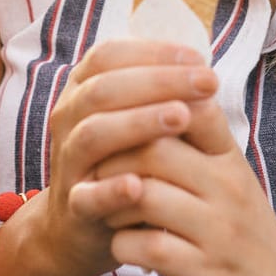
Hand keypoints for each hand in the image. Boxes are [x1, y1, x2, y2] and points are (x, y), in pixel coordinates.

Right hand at [24, 39, 218, 275]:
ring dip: (139, 122)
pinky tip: (139, 184)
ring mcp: (68, 161)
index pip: (109, 56)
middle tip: (208, 81)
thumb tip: (204, 71)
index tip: (198, 58)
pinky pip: (87, 195)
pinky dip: (111, 190)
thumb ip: (159, 95)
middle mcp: (69, 118)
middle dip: (159, 81)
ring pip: (93, 133)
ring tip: (183, 117)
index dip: (152, 52)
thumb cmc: (124, 158)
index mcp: (82, 89)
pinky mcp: (73, 206)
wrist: (82, 223)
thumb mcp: (136, 119)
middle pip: (104, 89)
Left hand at [67, 97, 275, 275]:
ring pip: (145, 195)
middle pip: (155, 148)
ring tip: (108, 205)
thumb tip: (150, 79)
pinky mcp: (206, 273)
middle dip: (113, 154)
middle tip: (95, 165)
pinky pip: (147, 246)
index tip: (115, 118)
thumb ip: (195, 134)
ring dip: (113, 199)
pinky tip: (123, 243)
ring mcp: (219, 232)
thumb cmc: (236, 226)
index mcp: (229, 159)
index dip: (144, 106)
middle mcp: (230, 189)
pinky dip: (123, 243)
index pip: (189, 107)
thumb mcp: (226, 174)